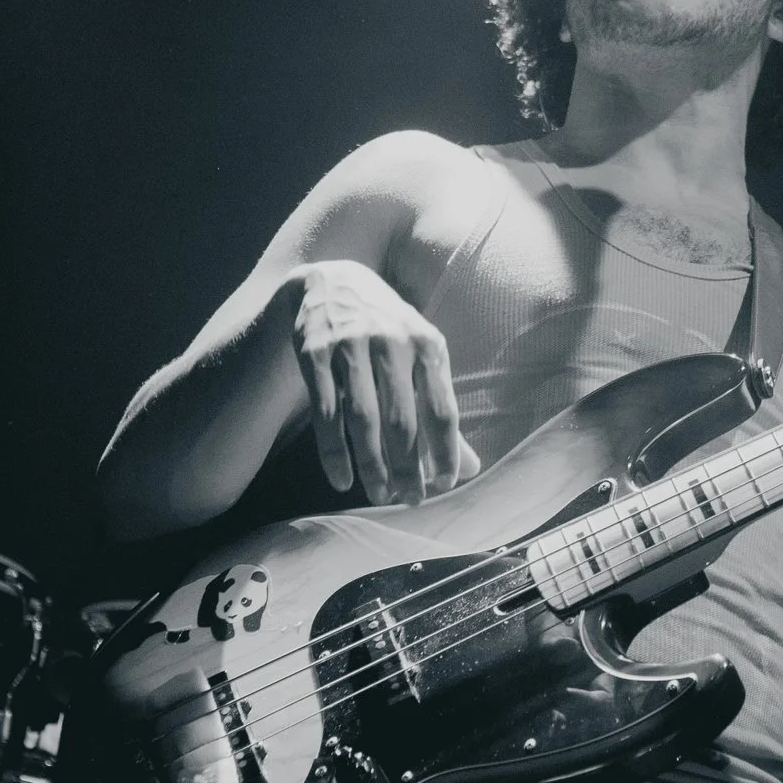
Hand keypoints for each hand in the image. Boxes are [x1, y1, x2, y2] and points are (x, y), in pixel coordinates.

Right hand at [288, 260, 481, 504]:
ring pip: (363, 419)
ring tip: (380, 495)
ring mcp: (350, 345)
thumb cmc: (387, 331)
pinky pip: (326, 413)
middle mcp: (392, 341)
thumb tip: (468, 468)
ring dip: (372, 465)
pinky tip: (341, 480)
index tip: (445, 484)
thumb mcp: (421, 357)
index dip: (445, 452)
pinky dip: (334, 452)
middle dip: (409, 467)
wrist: (331, 282)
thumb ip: (440, 409)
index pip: (442, 408)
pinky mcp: (314, 353)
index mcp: (427, 344)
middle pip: (403, 419)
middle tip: (411, 500)